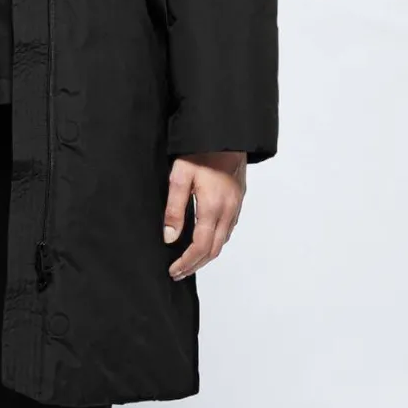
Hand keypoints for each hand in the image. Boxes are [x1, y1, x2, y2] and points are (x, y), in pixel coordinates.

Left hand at [162, 150, 246, 277]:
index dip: (186, 262)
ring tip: (189, 262)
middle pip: (213, 250)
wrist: (227, 134)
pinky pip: (228, 229)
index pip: (200, 247)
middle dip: (195, 265)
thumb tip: (169, 237)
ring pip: (223, 241)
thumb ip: (174, 209)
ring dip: (206, 255)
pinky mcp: (238, 200)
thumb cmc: (201, 152)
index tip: (173, 270)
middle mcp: (228, 211)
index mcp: (213, 208)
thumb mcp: (180, 177)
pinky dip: (215, 242)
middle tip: (178, 272)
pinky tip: (204, 241)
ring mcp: (236, 207)